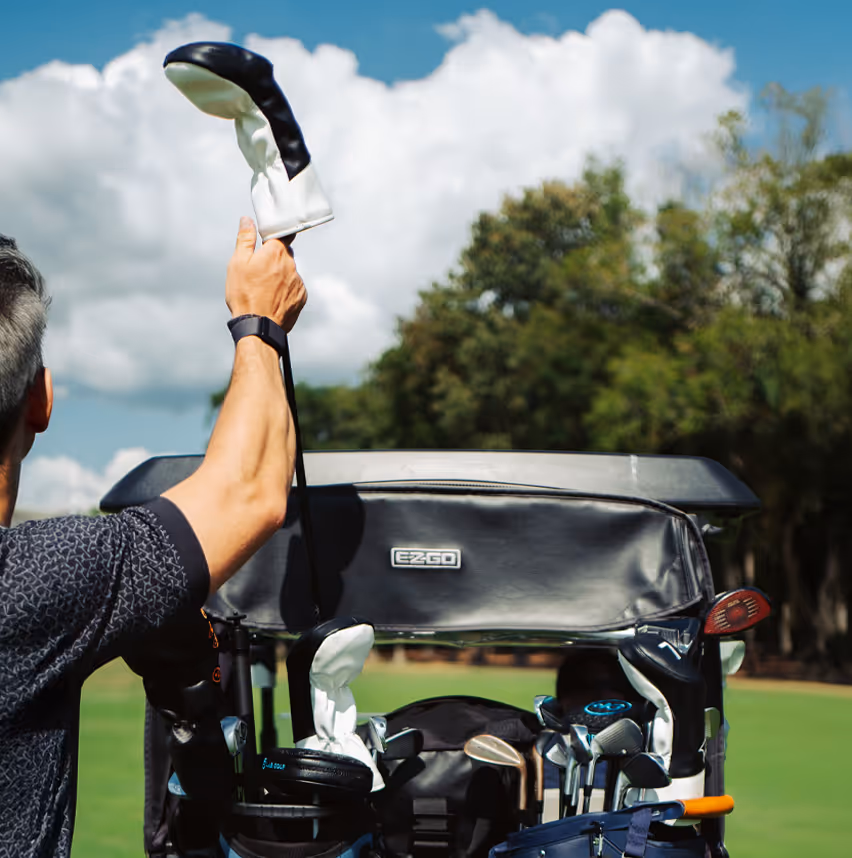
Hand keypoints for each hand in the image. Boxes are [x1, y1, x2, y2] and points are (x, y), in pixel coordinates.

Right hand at [226, 217, 306, 331]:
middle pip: (285, 254)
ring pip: (290, 272)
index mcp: (275, 253)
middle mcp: (291, 265)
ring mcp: (298, 282)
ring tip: (264, 289)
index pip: (282, 234)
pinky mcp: (301, 297)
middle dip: (274, 258)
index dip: (275, 235)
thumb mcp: (237, 264)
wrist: (258, 327)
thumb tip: (247, 220)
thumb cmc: (244, 295)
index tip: (268, 239)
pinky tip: (272, 299)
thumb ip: (245, 239)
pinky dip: (285, 290)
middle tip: (258, 271)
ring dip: (280, 276)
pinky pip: (294, 288)